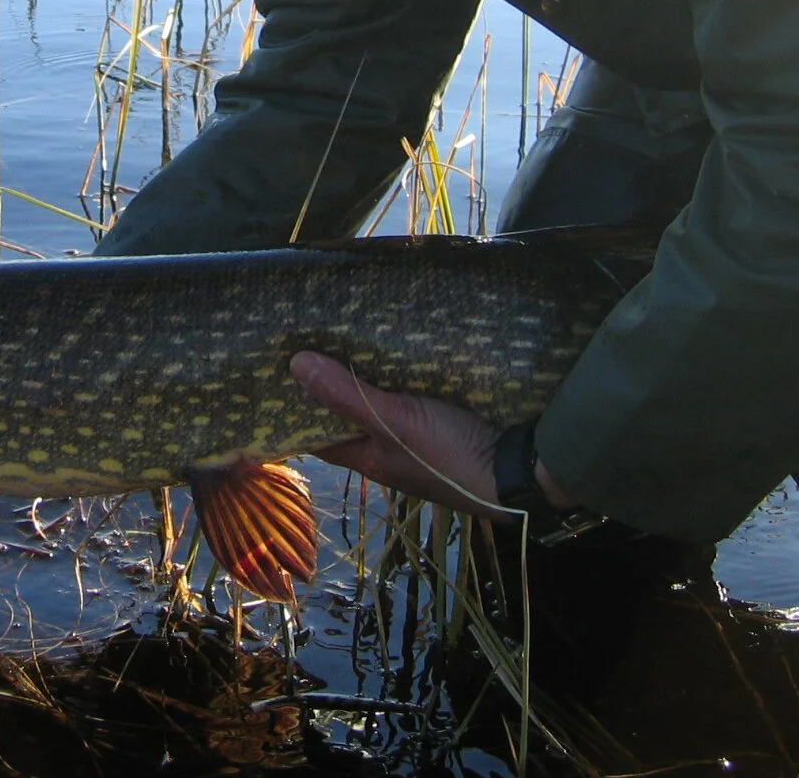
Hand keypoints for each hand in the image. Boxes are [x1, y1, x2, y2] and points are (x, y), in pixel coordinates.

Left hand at [290, 351, 513, 520]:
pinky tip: (397, 342)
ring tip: (346, 327)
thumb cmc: (448, 455)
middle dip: (332, 379)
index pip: (318, 432)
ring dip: (368, 372)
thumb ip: (347, 395)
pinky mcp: (443, 419)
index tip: (278, 369)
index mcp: (366, 456)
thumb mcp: (393, 422)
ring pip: (381, 400)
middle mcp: (386, 448)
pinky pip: (413, 393)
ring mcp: (416, 435)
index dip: (297, 404)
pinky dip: (401, 371)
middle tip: (313, 334)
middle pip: (349, 412)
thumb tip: (294, 364)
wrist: (519, 472)